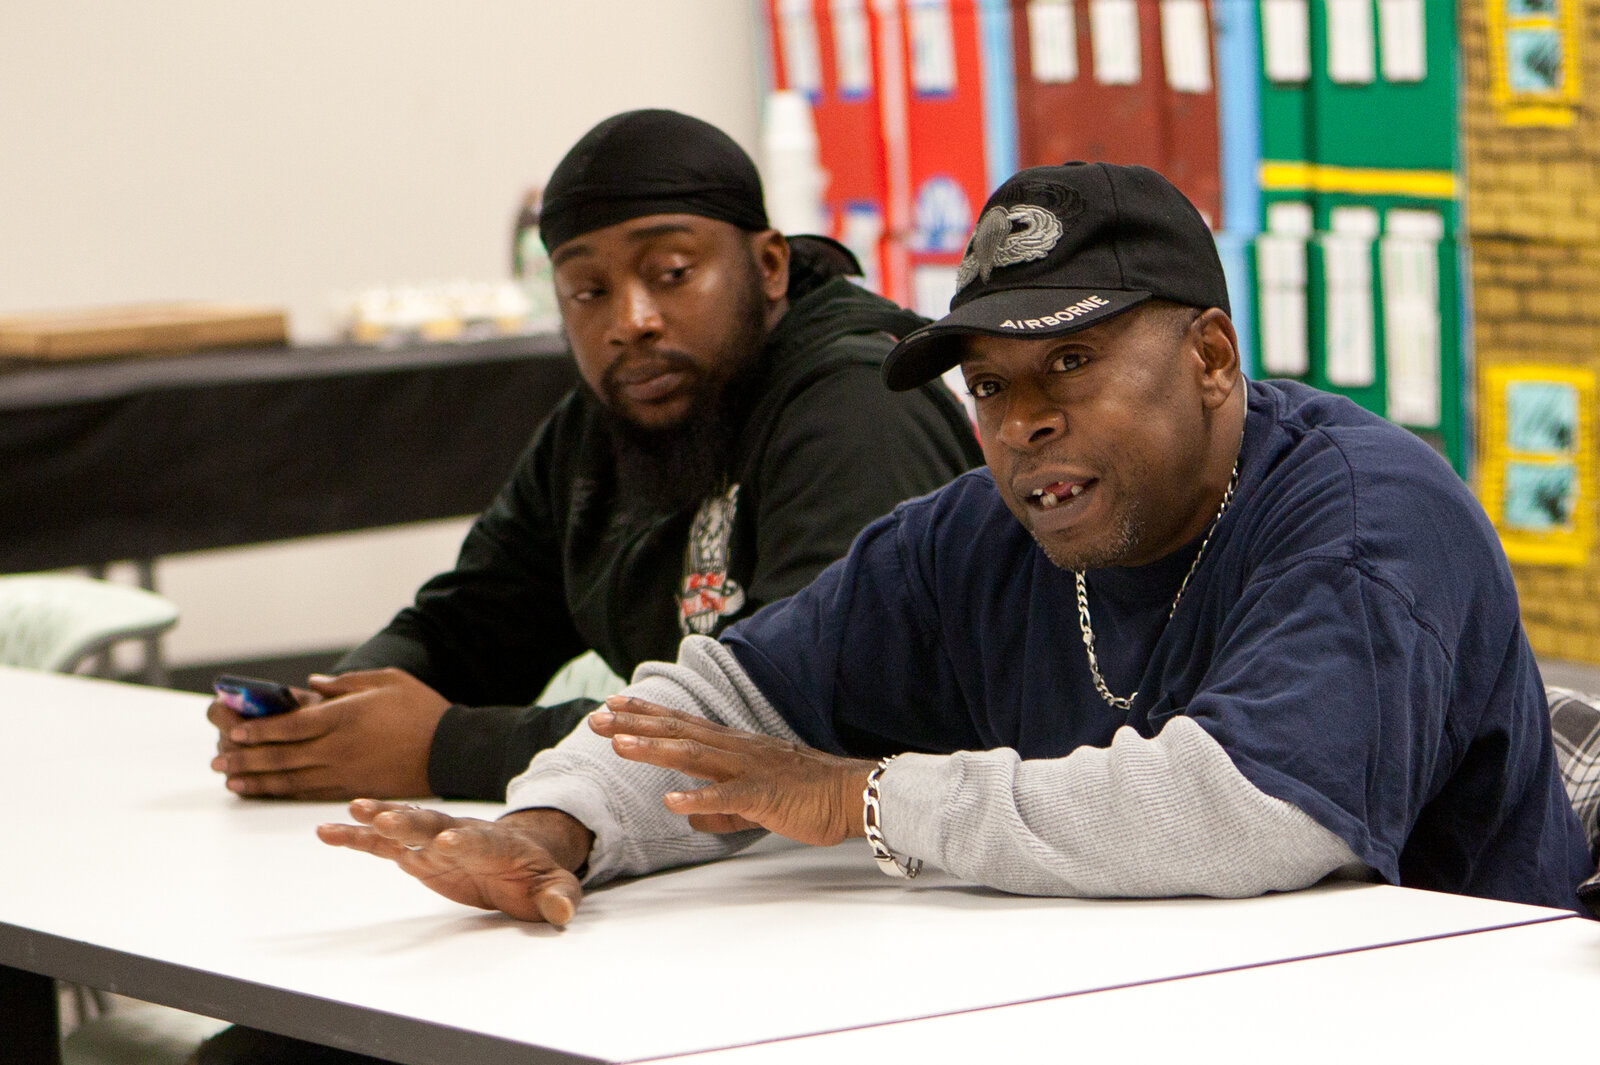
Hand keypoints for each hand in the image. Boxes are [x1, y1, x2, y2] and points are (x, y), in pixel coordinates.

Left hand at [208, 669, 448, 799]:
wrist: (451, 749)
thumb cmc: (421, 709)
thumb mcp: (387, 680)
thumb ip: (346, 683)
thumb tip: (313, 685)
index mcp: (345, 717)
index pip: (290, 725)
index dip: (258, 729)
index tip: (233, 730)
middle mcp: (339, 748)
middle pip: (282, 755)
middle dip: (246, 757)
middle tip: (217, 761)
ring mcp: (345, 772)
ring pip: (291, 778)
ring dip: (257, 779)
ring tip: (231, 780)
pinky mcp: (354, 788)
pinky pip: (310, 792)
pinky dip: (284, 791)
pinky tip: (267, 790)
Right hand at [317, 801, 590, 925]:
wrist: (517, 855)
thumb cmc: (536, 874)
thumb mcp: (555, 887)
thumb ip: (558, 898)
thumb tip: (562, 914)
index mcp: (495, 844)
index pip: (478, 841)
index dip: (464, 841)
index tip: (447, 842)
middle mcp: (460, 835)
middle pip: (434, 825)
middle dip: (412, 823)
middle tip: (386, 818)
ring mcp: (434, 842)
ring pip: (405, 827)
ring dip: (380, 819)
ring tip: (352, 812)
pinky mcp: (416, 854)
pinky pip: (383, 844)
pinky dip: (358, 837)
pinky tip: (328, 831)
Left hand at [588, 695, 876, 846]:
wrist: (852, 796)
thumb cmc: (808, 797)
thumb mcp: (754, 803)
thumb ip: (721, 809)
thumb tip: (691, 815)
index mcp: (735, 748)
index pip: (683, 725)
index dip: (647, 714)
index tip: (613, 705)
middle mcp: (737, 750)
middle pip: (678, 732)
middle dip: (635, 724)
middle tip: (596, 718)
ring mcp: (749, 770)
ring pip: (693, 756)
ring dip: (654, 749)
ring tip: (619, 745)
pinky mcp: (764, 795)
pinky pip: (727, 797)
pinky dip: (698, 798)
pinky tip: (671, 800)